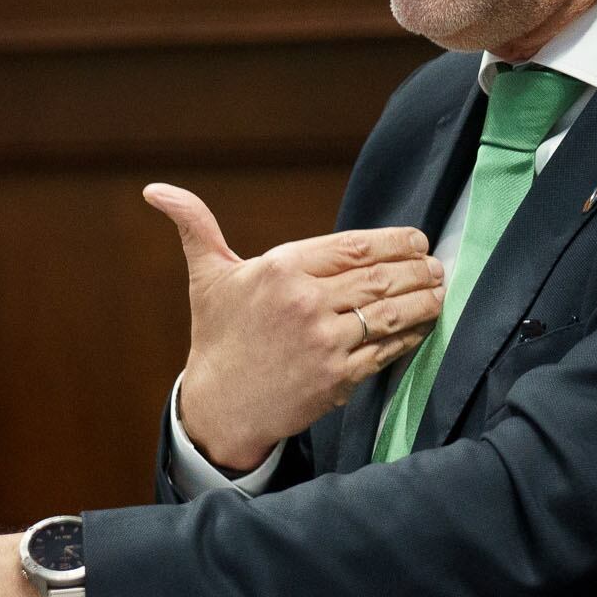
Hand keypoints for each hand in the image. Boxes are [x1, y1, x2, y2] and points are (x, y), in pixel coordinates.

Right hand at [143, 182, 442, 474]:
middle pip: (379, 277)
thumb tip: (156, 190)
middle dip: (417, 268)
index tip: (416, 240)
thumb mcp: (207, 276)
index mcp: (280, 269)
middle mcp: (304, 303)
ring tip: (440, 290)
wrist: (221, 405)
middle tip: (436, 264)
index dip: (393, 241)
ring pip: (389, 312)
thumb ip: (196, 226)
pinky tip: (423, 325)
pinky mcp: (338, 377)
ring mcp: (323, 342)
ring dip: (424, 300)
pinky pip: (385, 350)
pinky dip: (410, 336)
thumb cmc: (218, 336)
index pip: (353, 246)